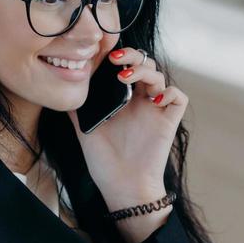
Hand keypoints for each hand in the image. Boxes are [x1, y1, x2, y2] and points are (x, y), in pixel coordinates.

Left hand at [66, 47, 187, 207]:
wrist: (122, 186)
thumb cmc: (104, 162)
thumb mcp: (84, 129)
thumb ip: (77, 108)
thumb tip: (65, 87)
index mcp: (123, 99)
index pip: (126, 66)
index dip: (119, 55)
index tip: (104, 56)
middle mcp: (141, 101)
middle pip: (146, 64)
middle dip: (133, 56)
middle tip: (116, 60)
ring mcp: (156, 110)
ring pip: (160, 76)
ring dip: (145, 71)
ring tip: (125, 78)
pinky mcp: (168, 122)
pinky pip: (178, 97)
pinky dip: (169, 92)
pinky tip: (152, 100)